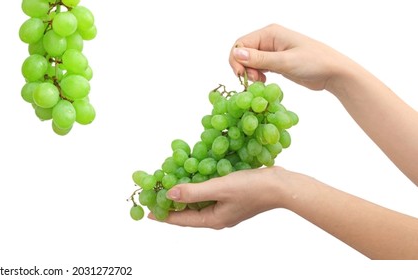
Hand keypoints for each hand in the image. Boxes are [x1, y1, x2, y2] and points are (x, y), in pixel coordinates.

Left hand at [149, 167, 290, 228]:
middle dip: (172, 204)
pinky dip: (199, 186)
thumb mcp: (219, 188)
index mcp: (213, 219)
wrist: (283, 186)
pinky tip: (194, 176)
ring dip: (185, 194)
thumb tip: (169, 195)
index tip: (147, 211)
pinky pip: (210, 194)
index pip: (182, 219)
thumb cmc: (252, 187)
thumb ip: (193, 192)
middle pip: (189, 212)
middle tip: (155, 196)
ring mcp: (227, 208)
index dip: (163, 214)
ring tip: (170, 185)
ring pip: (199, 202)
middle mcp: (218, 216)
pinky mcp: (234, 198)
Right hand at [228, 24, 354, 91]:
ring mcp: (272, 51)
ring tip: (261, 82)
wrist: (334, 73)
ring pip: (249, 61)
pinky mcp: (276, 62)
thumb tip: (236, 53)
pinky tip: (265, 82)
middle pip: (243, 53)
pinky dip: (257, 75)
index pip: (241, 44)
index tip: (242, 75)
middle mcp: (269, 40)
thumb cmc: (314, 63)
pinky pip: (258, 67)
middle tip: (254, 81)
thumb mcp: (285, 61)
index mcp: (270, 33)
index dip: (237, 59)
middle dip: (244, 68)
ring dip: (250, 73)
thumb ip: (259, 58)